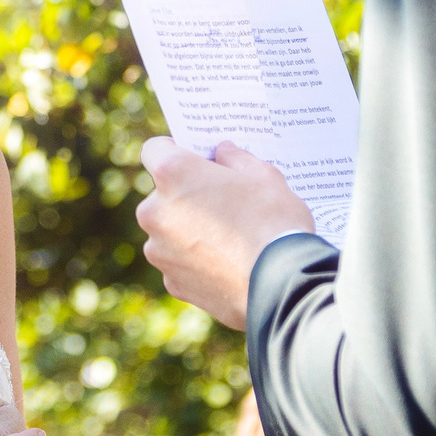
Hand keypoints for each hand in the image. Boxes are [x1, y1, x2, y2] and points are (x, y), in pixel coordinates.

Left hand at [134, 138, 315, 327]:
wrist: (280, 285)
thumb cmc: (273, 222)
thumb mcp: (264, 176)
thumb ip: (237, 158)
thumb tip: (223, 153)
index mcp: (173, 174)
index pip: (155, 150)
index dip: (176, 151)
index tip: (196, 160)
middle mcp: (155, 211)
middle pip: (162, 195)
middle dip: (186, 195)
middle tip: (223, 202)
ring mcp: (159, 250)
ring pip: (169, 231)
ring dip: (189, 230)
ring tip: (230, 238)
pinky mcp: (171, 282)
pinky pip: (179, 262)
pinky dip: (196, 261)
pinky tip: (227, 264)